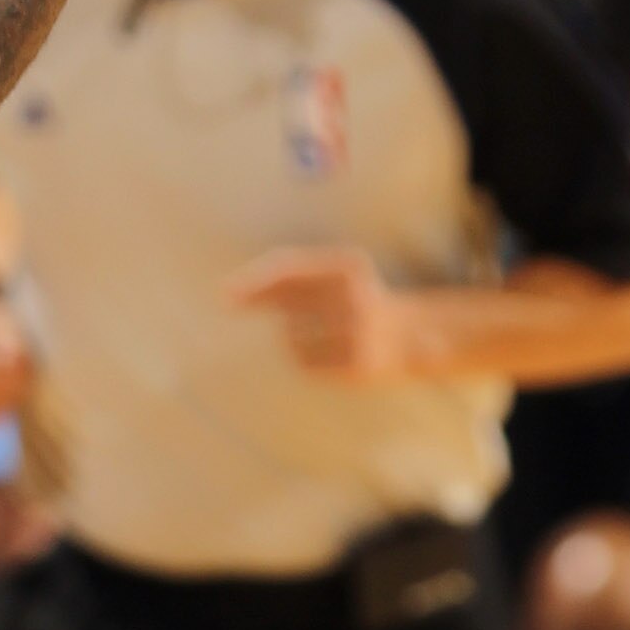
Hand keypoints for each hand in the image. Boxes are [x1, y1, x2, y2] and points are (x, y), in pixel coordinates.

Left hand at [226, 245, 430, 381]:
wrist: (405, 336)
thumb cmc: (348, 302)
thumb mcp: (323, 279)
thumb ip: (280, 279)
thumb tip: (228, 296)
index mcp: (349, 265)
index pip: (291, 270)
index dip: (255, 283)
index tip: (224, 297)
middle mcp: (356, 296)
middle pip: (287, 308)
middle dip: (279, 312)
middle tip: (298, 313)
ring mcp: (359, 332)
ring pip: (291, 338)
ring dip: (294, 337)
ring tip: (325, 333)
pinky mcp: (357, 364)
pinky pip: (304, 364)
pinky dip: (305, 359)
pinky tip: (328, 353)